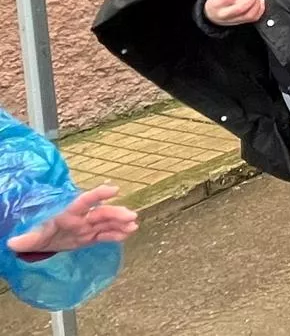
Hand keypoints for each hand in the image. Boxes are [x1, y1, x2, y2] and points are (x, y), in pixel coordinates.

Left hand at [6, 185, 137, 254]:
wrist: (38, 243)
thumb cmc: (34, 234)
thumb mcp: (29, 237)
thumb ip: (24, 238)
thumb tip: (12, 243)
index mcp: (68, 213)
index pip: (84, 201)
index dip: (98, 194)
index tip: (114, 189)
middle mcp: (81, 218)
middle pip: (101, 213)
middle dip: (116, 213)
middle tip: (132, 216)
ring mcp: (87, 228)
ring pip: (107, 224)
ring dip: (121, 223)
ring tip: (134, 226)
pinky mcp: (89, 238)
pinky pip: (105, 235)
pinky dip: (117, 235)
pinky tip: (127, 234)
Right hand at [204, 0, 265, 26]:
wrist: (211, 16)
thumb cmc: (216, 3)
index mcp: (217, 3)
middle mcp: (225, 13)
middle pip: (241, 8)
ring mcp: (233, 20)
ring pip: (248, 15)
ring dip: (256, 5)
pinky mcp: (240, 23)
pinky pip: (253, 19)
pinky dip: (260, 10)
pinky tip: (260, 3)